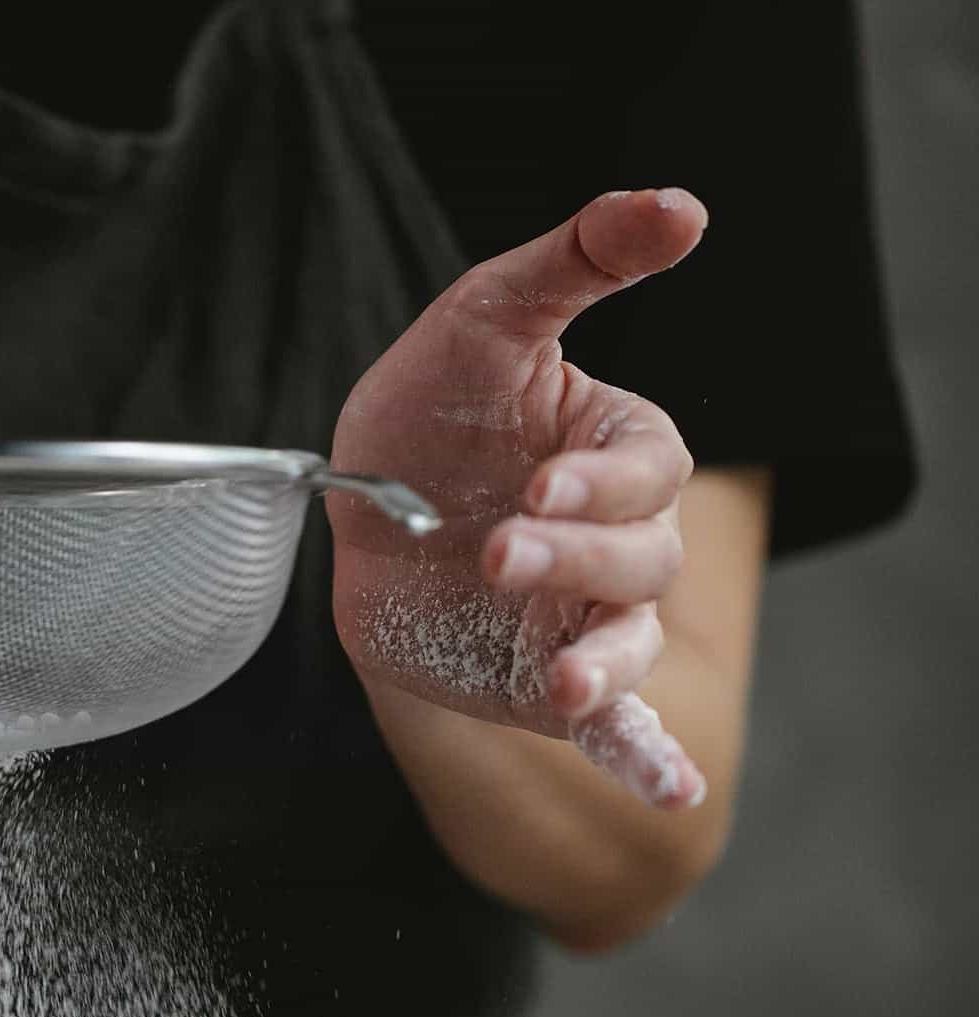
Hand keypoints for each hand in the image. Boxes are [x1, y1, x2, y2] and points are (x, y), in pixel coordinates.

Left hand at [328, 190, 708, 809]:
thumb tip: (681, 205)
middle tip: (499, 553)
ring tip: (561, 685)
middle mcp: (613, 540)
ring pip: (625, 644)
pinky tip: (668, 795)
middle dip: (573, 560)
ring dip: (602, 664)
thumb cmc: (427, 408)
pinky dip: (643, 760)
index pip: (646, 469)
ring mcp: (582, 617)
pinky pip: (614, 728)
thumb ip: (574, 263)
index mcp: (615, 452)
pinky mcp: (540, 680)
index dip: (599, 483)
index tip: (536, 487)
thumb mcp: (485, 318)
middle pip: (638, 559)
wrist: (352, 505)